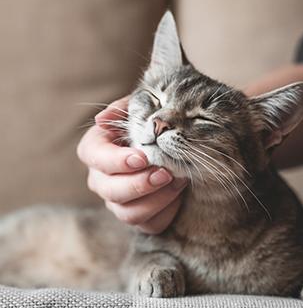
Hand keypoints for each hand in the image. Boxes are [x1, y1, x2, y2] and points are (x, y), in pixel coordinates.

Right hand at [77, 97, 186, 233]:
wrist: (168, 143)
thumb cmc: (148, 123)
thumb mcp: (139, 108)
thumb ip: (123, 108)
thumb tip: (100, 120)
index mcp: (96, 150)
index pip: (94, 158)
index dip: (116, 161)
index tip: (142, 158)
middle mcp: (101, 179)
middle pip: (110, 191)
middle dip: (140, 184)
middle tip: (166, 173)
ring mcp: (117, 201)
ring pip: (128, 213)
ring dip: (156, 199)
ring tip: (178, 181)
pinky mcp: (137, 216)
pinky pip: (149, 225)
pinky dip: (166, 212)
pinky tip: (179, 194)